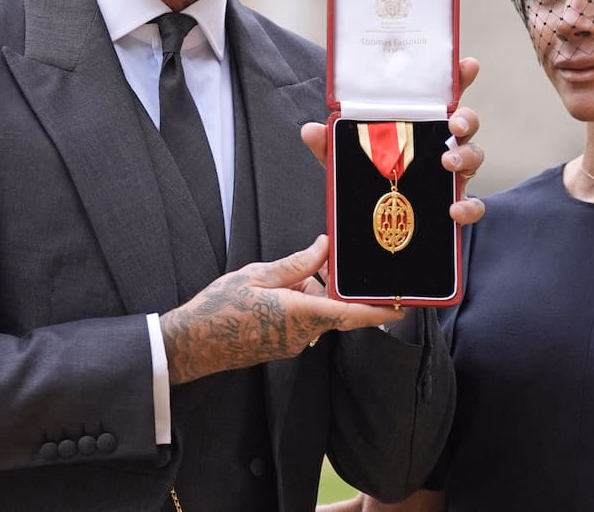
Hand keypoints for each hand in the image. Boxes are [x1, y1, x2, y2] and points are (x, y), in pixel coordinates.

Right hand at [160, 235, 403, 384]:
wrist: (191, 344)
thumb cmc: (218, 309)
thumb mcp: (257, 276)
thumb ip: (296, 263)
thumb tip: (324, 248)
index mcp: (299, 314)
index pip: (350, 314)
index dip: (379, 312)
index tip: (402, 307)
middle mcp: (302, 334)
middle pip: (337, 309)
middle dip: (341, 287)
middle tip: (340, 263)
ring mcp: (292, 343)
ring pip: (320, 313)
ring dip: (317, 292)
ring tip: (298, 269)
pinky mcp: (283, 344)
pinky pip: (305, 321)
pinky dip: (304, 302)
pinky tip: (286, 286)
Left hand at [299, 57, 485, 225]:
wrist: (379, 222)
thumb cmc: (370, 178)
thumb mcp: (346, 159)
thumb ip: (330, 143)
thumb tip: (311, 129)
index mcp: (420, 125)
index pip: (443, 95)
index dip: (458, 78)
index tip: (468, 65)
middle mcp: (442, 143)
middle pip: (466, 121)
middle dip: (466, 118)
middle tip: (453, 124)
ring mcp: (453, 173)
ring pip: (475, 155)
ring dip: (466, 156)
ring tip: (448, 163)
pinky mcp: (456, 201)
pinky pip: (473, 204)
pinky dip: (468, 206)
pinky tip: (454, 209)